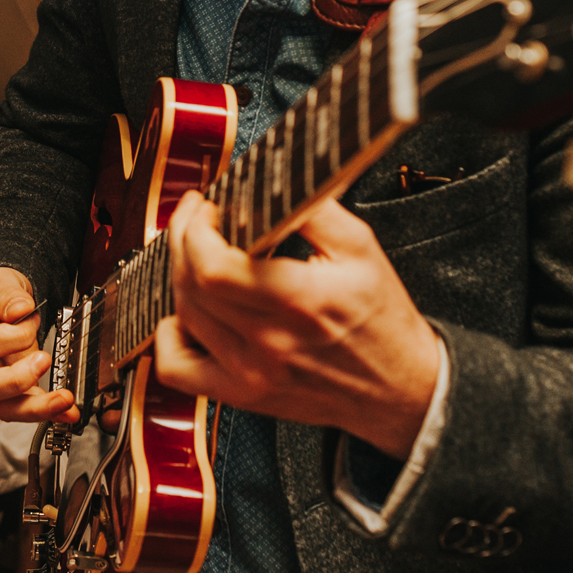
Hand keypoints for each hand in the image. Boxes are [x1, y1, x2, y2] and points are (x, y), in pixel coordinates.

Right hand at [0, 267, 76, 424]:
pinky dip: (44, 412)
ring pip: (0, 408)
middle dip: (16, 382)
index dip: (12, 336)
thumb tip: (20, 310)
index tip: (31, 320)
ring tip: (65, 401)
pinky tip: (66, 411)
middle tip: (44, 362)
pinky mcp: (1, 394)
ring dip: (35, 407)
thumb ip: (8, 293)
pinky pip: (19, 410)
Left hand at [153, 191, 440, 457]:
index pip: (213, 266)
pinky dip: (170, 335)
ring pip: (183, 316)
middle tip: (197, 219)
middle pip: (191, 284)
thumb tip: (267, 178)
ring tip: (200, 255)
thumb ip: (312, 208)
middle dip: (183, 239)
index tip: (207, 207)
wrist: (402, 389)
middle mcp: (270, 343)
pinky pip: (177, 368)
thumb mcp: (361, 248)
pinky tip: (189, 315)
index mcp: (300, 301)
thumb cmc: (382, 318)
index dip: (195, 228)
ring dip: (181, 276)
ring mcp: (252, 374)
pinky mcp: (243, 394)